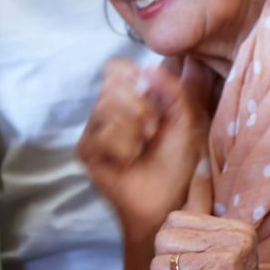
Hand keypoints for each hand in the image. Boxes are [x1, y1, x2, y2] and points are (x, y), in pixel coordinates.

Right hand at [78, 58, 211, 233]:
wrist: (164, 202)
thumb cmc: (173, 164)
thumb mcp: (183, 121)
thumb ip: (173, 91)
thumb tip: (149, 68)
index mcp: (126, 99)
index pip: (114, 67)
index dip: (132, 75)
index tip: (151, 94)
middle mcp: (105, 112)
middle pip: (110, 85)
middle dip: (141, 106)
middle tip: (153, 130)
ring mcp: (92, 131)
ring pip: (105, 108)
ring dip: (134, 129)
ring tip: (141, 147)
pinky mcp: (86, 151)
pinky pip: (101, 134)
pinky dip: (124, 147)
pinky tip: (128, 161)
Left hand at [151, 210, 258, 269]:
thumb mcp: (215, 253)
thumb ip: (202, 218)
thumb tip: (200, 170)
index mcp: (236, 227)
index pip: (174, 220)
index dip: (172, 249)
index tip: (192, 266)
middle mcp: (237, 236)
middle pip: (164, 237)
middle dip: (168, 264)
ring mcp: (231, 251)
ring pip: (161, 257)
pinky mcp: (220, 268)